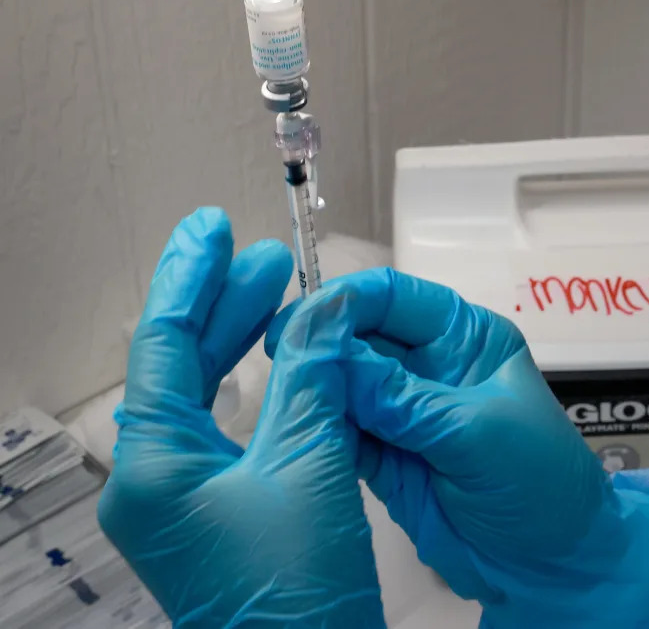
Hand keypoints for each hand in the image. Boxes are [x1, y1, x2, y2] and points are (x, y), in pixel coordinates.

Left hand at [98, 208, 384, 627]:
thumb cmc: (297, 594)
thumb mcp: (308, 467)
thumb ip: (312, 379)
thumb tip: (322, 316)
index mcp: (154, 463)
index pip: (164, 342)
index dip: (191, 276)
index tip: (212, 227)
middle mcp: (155, 480)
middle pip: (181, 365)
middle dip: (223, 305)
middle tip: (262, 257)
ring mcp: (184, 501)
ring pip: (206, 398)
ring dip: (243, 346)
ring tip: (279, 297)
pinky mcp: (220, 516)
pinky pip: (231, 433)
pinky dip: (262, 392)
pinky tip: (289, 369)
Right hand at [267, 269, 648, 627]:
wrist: (548, 565)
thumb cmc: (538, 482)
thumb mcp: (477, 432)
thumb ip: (403, 398)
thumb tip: (331, 354)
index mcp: (463, 338)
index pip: (395, 298)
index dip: (348, 301)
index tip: (304, 320)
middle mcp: (428, 366)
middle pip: (360, 337)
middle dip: (322, 343)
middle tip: (279, 357)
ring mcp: (402, 412)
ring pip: (343, 384)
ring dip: (314, 387)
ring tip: (283, 393)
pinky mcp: (383, 455)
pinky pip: (339, 431)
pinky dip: (318, 429)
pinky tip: (296, 428)